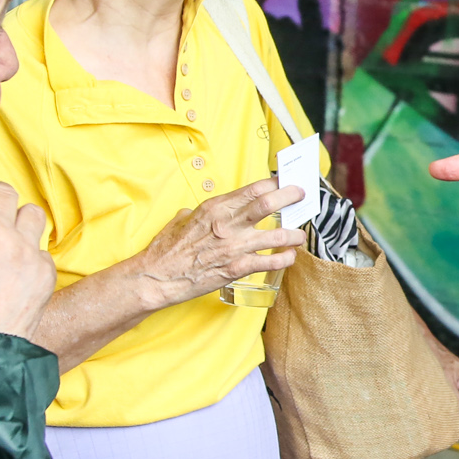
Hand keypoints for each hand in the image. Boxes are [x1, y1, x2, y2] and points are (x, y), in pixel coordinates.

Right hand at [131, 177, 307, 309]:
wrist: (157, 277)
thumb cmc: (166, 250)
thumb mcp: (181, 220)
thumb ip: (199, 214)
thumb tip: (203, 213)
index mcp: (215, 208)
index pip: (252, 189)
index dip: (273, 183)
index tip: (284, 181)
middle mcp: (228, 223)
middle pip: (268, 204)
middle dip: (290, 196)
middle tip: (301, 195)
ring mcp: (234, 246)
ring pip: (276, 235)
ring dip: (293, 233)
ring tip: (300, 234)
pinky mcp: (237, 268)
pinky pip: (269, 261)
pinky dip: (284, 258)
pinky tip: (289, 256)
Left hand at [427, 332, 458, 433]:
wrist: (420, 344)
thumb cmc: (433, 356)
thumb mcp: (445, 380)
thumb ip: (456, 401)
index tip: (457, 432)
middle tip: (445, 431)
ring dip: (451, 419)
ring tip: (438, 424)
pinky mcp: (449, 392)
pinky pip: (451, 408)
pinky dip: (445, 414)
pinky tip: (435, 416)